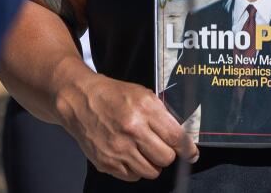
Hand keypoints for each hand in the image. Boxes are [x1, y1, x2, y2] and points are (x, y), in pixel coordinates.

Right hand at [55, 70, 197, 181]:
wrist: (79, 100)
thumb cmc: (111, 95)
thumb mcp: (141, 94)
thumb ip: (162, 115)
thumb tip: (182, 138)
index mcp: (144, 109)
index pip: (176, 138)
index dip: (188, 149)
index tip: (191, 153)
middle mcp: (132, 130)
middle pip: (166, 158)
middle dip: (166, 154)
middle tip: (158, 146)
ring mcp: (119, 148)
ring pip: (152, 171)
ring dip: (151, 163)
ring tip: (142, 150)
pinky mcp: (107, 162)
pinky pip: (133, 176)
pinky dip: (134, 168)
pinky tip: (128, 154)